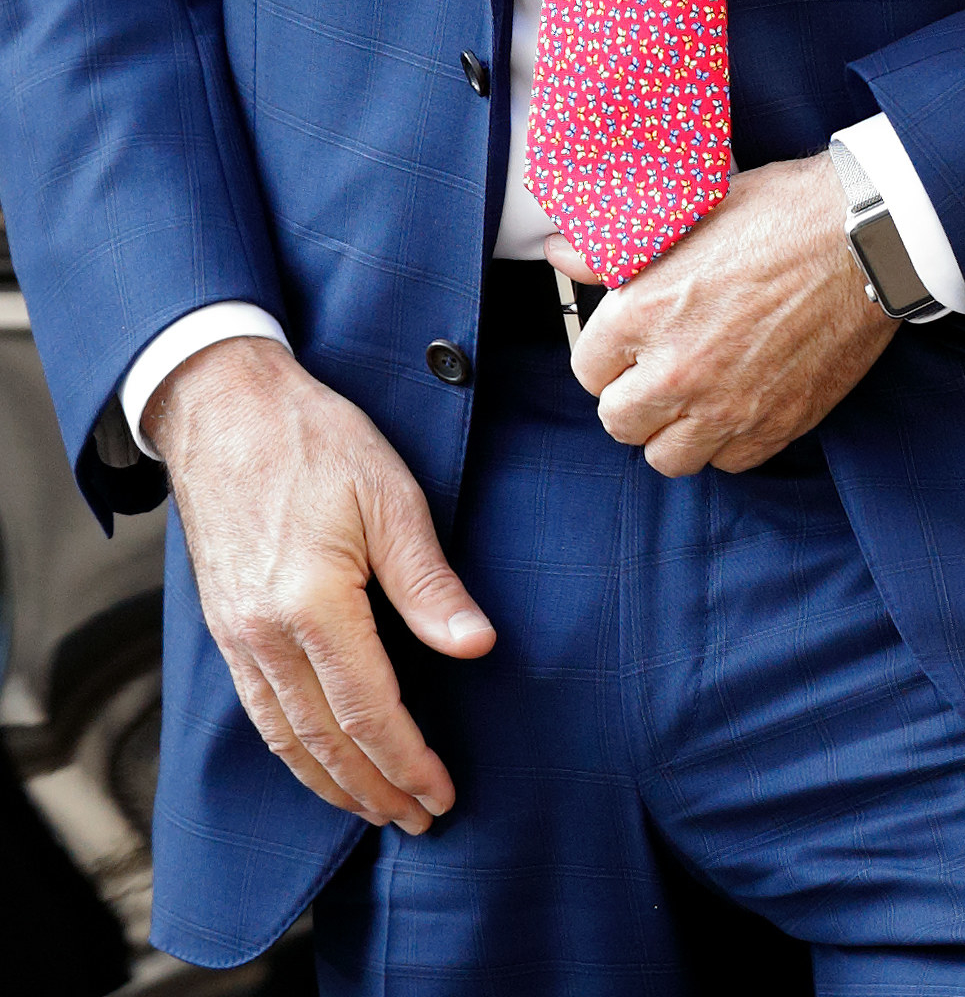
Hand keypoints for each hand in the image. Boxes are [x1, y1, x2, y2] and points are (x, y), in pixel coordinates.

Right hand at [144, 338, 495, 833]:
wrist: (223, 407)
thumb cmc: (315, 442)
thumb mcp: (392, 500)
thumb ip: (430, 585)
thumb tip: (477, 647)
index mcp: (312, 605)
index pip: (370, 712)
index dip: (408, 761)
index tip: (442, 794)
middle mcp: (264, 633)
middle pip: (325, 740)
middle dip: (376, 789)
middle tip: (418, 820)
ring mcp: (235, 634)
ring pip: (285, 737)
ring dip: (333, 783)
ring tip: (374, 811)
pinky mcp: (223, 626)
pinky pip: (259, 711)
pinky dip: (293, 752)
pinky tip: (319, 763)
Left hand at [546, 152, 899, 476]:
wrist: (865, 239)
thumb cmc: (780, 215)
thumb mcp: (687, 213)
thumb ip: (614, 249)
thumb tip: (562, 254)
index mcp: (643, 313)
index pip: (586, 370)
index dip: (604, 358)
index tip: (624, 349)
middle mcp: (678, 370)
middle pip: (619, 423)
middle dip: (629, 401)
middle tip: (652, 377)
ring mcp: (728, 405)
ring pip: (669, 457)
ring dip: (673, 432)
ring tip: (690, 401)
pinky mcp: (777, 424)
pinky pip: (730, 462)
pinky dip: (725, 444)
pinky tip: (734, 407)